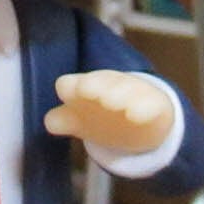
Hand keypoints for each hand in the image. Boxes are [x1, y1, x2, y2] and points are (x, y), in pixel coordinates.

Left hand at [45, 70, 175, 153]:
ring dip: (117, 94)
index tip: (68, 94)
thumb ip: (63, 121)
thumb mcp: (80, 120)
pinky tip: (135, 116)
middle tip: (89, 91)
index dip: (69, 88)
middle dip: (95, 85)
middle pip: (100, 81)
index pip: (70, 83)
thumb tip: (51, 123)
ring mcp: (131, 91)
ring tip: (113, 103)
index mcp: (84, 87)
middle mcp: (107, 86)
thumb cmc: (101, 114)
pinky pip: (149, 103)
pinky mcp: (153, 102)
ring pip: (125, 88)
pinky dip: (142, 109)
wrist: (140, 117)